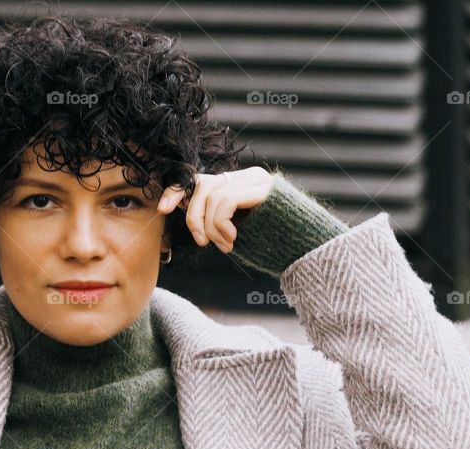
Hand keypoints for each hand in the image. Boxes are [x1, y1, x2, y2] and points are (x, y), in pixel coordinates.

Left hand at [156, 167, 273, 252]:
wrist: (307, 249)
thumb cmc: (272, 245)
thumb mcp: (237, 232)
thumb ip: (217, 221)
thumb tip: (193, 223)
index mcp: (238, 185)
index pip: (199, 180)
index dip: (177, 192)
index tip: (162, 209)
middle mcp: (246, 177)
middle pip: (202, 187)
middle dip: (193, 217)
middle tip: (203, 242)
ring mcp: (255, 180)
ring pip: (212, 196)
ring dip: (212, 227)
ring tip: (225, 244)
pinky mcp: (262, 188)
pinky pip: (225, 201)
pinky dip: (221, 224)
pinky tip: (232, 240)